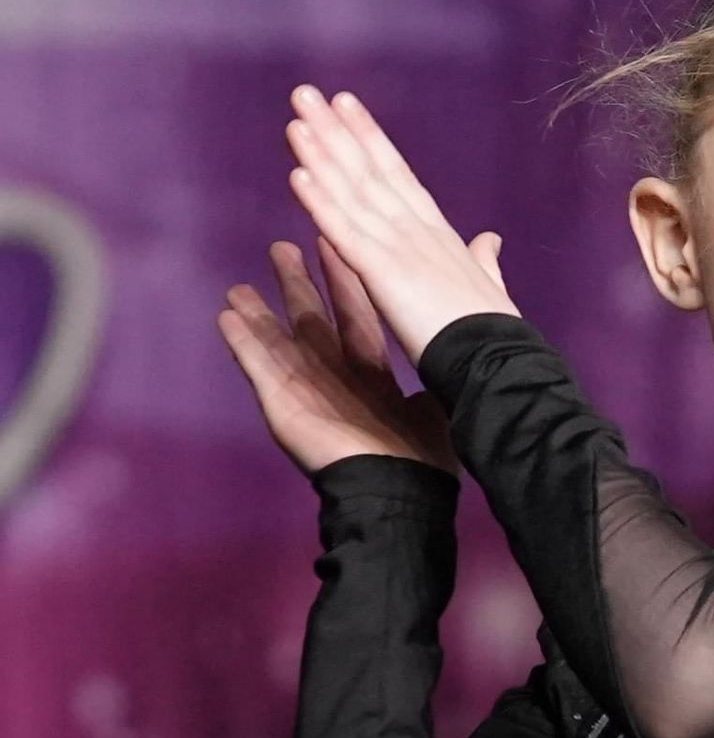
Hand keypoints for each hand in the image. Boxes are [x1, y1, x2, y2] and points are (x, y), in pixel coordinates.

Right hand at [218, 236, 459, 476]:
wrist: (402, 491)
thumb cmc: (426, 456)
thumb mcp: (440, 402)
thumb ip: (441, 367)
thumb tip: (463, 345)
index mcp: (375, 376)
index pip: (356, 317)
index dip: (345, 282)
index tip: (335, 246)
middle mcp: (338, 379)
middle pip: (311, 322)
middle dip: (297, 286)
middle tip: (281, 247)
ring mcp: (308, 394)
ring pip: (278, 345)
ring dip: (259, 315)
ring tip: (238, 285)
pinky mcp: (284, 410)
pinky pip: (259, 371)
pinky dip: (243, 345)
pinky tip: (227, 318)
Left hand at [282, 86, 517, 365]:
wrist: (499, 362)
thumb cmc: (496, 335)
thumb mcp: (490, 288)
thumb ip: (484, 259)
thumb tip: (490, 238)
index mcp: (441, 236)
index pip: (399, 178)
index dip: (371, 140)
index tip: (348, 107)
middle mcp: (418, 232)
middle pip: (371, 172)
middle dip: (339, 131)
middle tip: (306, 92)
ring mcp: (401, 248)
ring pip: (355, 193)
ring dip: (322, 154)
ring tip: (295, 118)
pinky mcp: (385, 272)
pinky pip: (347, 232)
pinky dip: (322, 203)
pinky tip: (298, 175)